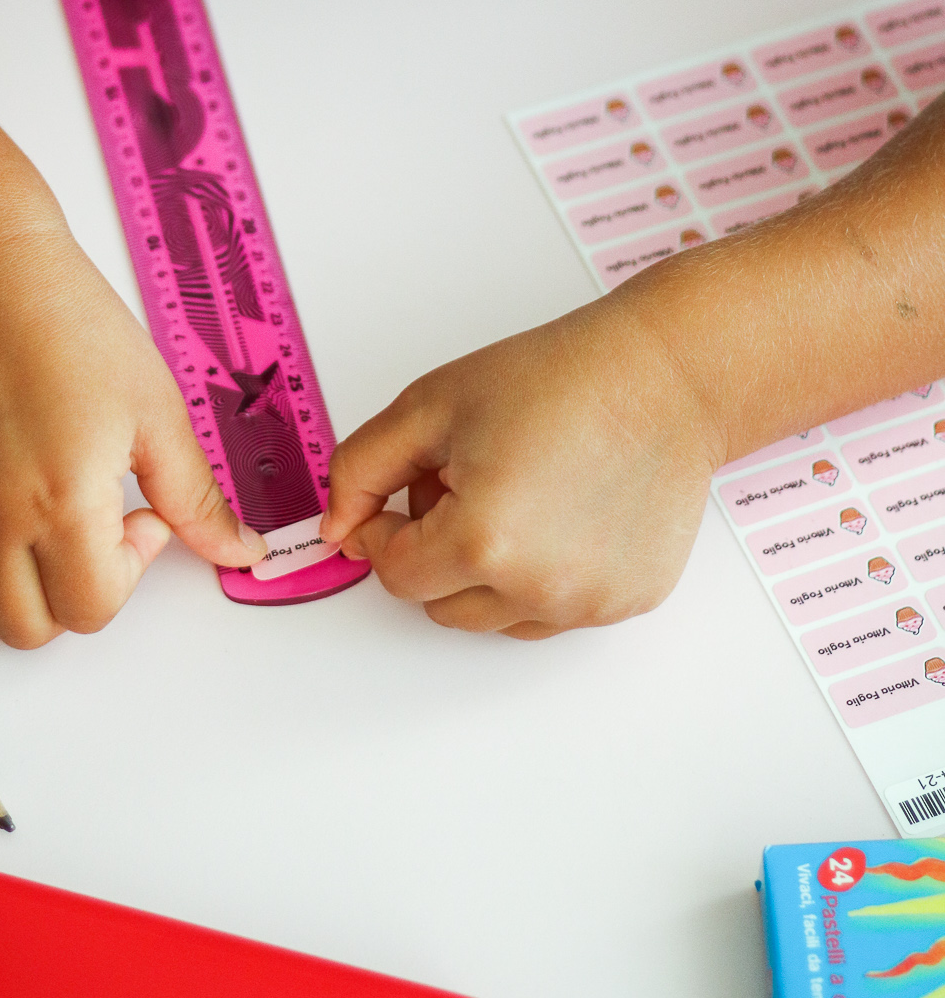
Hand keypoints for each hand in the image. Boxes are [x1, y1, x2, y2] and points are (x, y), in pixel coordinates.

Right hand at [0, 220, 265, 646]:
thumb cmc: (68, 326)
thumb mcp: (156, 411)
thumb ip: (195, 498)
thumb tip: (240, 552)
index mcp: (61, 503)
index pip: (93, 610)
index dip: (130, 573)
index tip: (141, 514)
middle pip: (30, 629)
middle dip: (76, 596)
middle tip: (100, 526)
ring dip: (26, 579)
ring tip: (55, 504)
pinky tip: (13, 476)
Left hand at [321, 292, 722, 635]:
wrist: (663, 378)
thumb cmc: (557, 380)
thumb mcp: (430, 407)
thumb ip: (362, 470)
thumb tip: (335, 531)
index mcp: (483, 540)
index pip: (395, 575)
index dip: (386, 531)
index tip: (403, 495)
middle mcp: (538, 587)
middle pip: (441, 606)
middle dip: (434, 551)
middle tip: (466, 481)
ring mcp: (589, 604)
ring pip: (495, 618)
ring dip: (485, 572)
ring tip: (518, 495)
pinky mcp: (628, 603)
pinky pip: (554, 613)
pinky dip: (541, 576)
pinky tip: (563, 511)